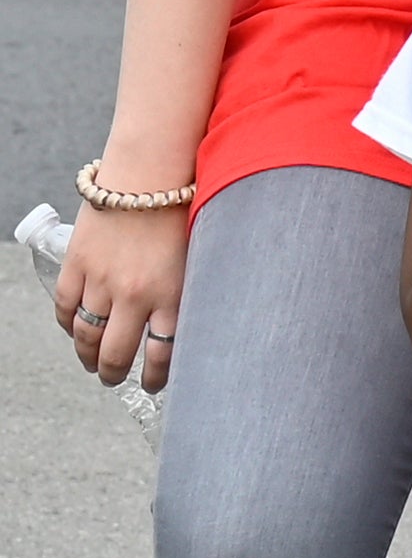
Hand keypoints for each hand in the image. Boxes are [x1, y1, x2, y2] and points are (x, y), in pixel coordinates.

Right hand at [52, 198, 189, 394]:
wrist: (150, 173)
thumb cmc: (185, 210)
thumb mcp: (200, 258)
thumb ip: (191, 291)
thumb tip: (193, 324)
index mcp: (172, 295)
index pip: (163, 354)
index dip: (158, 377)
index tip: (154, 384)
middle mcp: (136, 294)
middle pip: (117, 352)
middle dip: (115, 373)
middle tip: (115, 378)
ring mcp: (102, 280)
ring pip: (86, 334)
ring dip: (87, 354)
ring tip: (93, 362)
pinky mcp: (77, 264)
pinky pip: (64, 306)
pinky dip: (67, 324)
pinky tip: (74, 330)